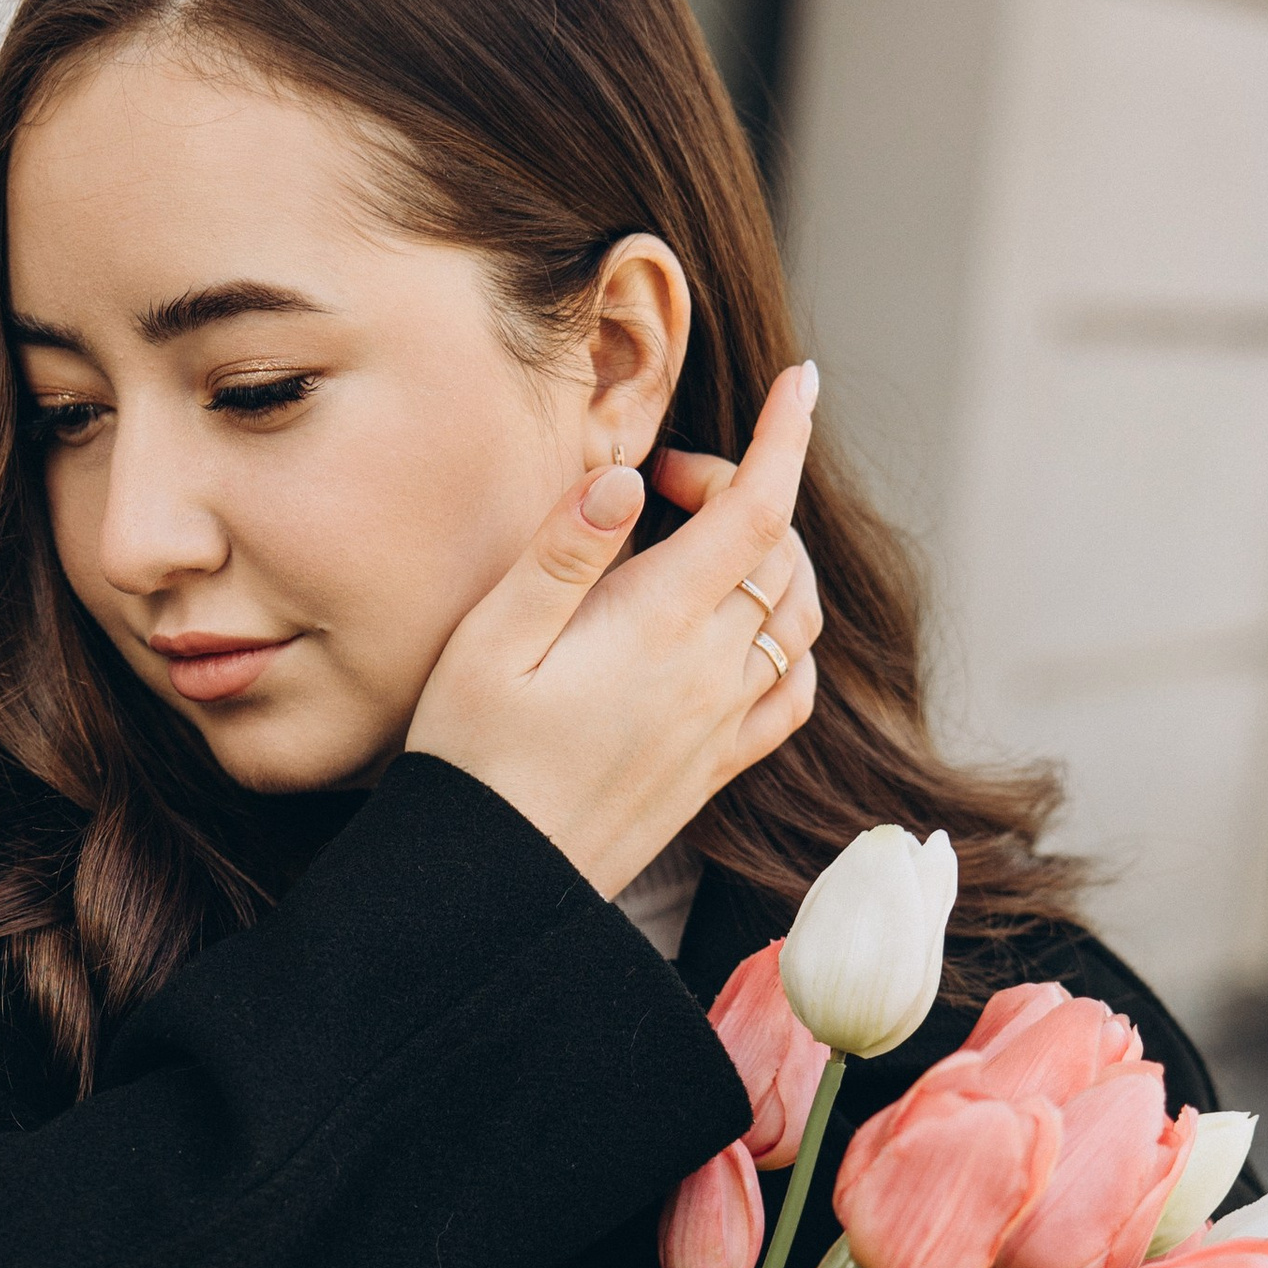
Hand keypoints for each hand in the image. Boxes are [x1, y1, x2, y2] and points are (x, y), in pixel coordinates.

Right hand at [405, 364, 824, 899]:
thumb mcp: (489, 642)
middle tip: (662, 482)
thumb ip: (561, 553)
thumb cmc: (470, 758)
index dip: (782, 436)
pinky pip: (791, 692)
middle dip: (742, 488)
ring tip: (703, 538)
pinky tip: (746, 628)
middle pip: (776, 552)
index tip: (797, 381)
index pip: (754, 509)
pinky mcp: (716, 769)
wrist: (489, 886)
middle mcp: (710, 675)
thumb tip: (624, 479)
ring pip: (796, 617)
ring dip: (773, 557)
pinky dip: (789, 639)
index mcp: (657, 627)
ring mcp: (721, 726)